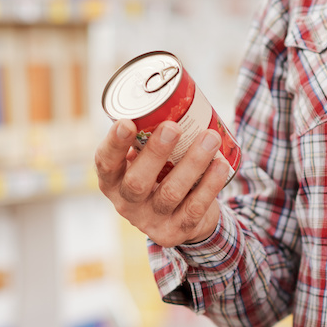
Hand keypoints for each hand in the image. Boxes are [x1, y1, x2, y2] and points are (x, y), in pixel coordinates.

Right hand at [94, 119, 233, 247]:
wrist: (179, 218)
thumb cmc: (159, 175)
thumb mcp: (144, 160)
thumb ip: (147, 137)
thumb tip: (169, 95)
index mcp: (112, 182)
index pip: (105, 163)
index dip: (114, 144)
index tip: (127, 122)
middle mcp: (127, 204)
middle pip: (137, 182)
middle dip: (155, 153)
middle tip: (173, 127)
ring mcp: (152, 221)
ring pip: (170, 193)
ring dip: (193, 163)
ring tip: (210, 137)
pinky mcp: (177, 231)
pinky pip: (195, 207)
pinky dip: (210, 184)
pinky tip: (221, 164)